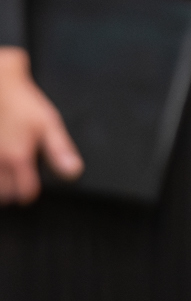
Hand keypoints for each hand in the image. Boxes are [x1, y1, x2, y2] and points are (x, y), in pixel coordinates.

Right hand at [0, 48, 78, 202]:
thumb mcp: (49, 123)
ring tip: (8, 171)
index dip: (32, 191)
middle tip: (20, 175)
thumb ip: (60, 150)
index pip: (25, 194)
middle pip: (5, 195)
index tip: (33, 184)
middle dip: (14, 189)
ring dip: (0, 184)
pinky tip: (0, 163)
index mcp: (18, 158)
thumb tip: (73, 173)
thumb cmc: (23, 104)